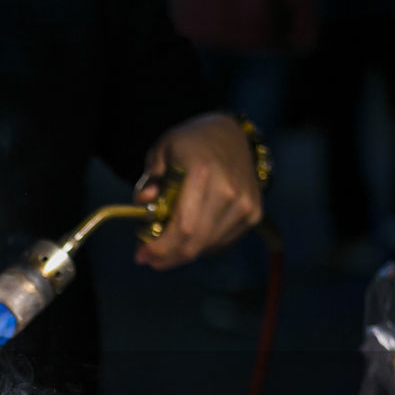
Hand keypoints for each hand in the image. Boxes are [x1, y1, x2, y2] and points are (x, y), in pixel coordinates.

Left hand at [134, 112, 263, 269]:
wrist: (231, 135)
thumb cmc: (190, 144)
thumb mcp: (162, 152)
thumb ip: (150, 179)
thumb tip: (143, 202)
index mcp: (203, 172)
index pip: (183, 226)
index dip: (160, 248)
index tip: (140, 256)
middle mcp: (229, 191)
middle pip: (195, 243)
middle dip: (167, 257)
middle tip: (149, 259)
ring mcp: (245, 204)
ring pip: (207, 247)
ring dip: (182, 253)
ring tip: (165, 244)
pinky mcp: (254, 214)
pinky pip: (221, 243)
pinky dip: (201, 246)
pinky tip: (188, 236)